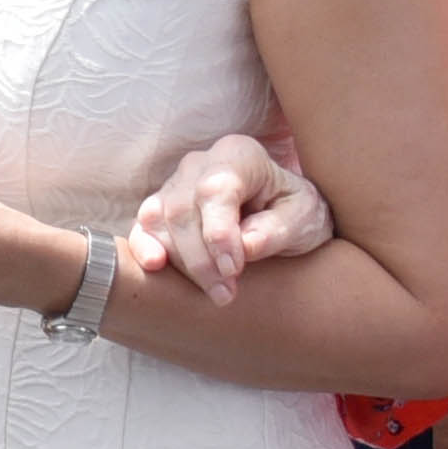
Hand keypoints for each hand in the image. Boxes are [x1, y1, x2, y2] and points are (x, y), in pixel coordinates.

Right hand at [135, 127, 329, 295]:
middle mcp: (200, 163)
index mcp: (239, 155)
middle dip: (200, 258)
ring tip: (215, 292)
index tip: (234, 269)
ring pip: (159, 220)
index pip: (214, 190)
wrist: (285, 214)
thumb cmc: (295, 212)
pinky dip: (144, 246)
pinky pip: (143, 226)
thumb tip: (245, 247)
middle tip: (227, 292)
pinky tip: (155, 267)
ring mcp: (175, 183)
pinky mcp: (161, 208)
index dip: (218, 232)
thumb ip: (276, 229)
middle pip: (182, 208)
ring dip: (181, 262)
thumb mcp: (304, 219)